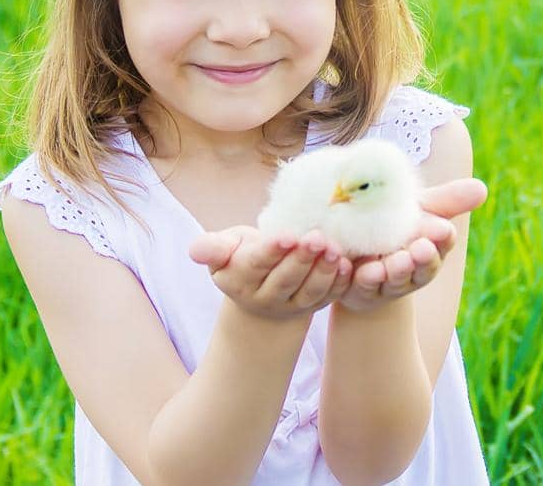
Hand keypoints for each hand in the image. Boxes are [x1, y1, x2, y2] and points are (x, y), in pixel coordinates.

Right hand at [188, 225, 354, 321]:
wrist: (259, 290)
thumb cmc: (241, 256)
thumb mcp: (223, 249)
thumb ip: (212, 248)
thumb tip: (195, 251)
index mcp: (240, 279)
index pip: (257, 264)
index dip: (272, 251)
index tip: (287, 235)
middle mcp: (265, 297)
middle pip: (286, 279)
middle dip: (303, 258)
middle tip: (318, 237)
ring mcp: (291, 305)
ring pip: (309, 291)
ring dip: (324, 271)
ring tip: (335, 249)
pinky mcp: (314, 306)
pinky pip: (328, 297)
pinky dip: (339, 283)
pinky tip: (348, 265)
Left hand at [336, 177, 487, 313]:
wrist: (356, 252)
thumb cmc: (393, 225)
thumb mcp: (417, 210)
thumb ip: (446, 201)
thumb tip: (482, 189)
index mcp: (428, 249)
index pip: (441, 245)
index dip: (441, 240)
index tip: (442, 230)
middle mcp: (410, 272)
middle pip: (419, 269)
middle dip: (420, 261)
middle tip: (420, 249)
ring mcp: (384, 284)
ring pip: (389, 282)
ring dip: (391, 273)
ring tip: (389, 264)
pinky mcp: (358, 290)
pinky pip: (356, 286)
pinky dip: (356, 277)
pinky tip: (353, 267)